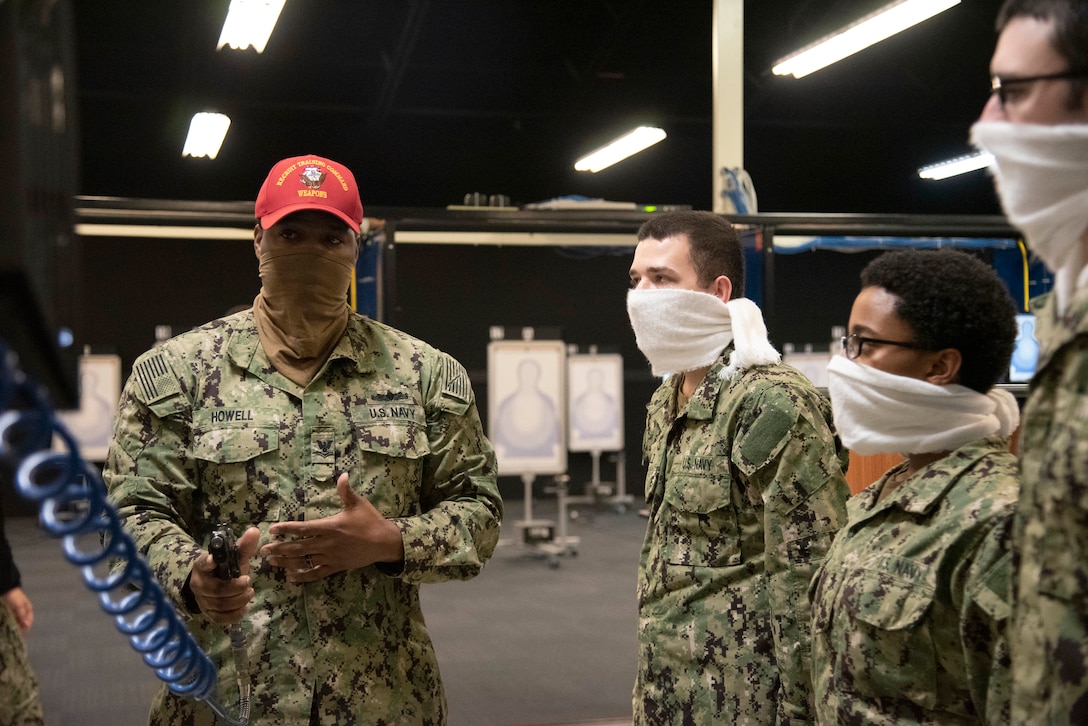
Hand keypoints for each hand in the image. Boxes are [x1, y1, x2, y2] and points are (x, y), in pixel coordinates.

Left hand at [2, 587, 32, 633]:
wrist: (6, 588)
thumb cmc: (14, 597)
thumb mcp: (19, 606)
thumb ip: (22, 615)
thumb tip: (27, 625)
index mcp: (29, 609)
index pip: (29, 622)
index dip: (25, 628)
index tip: (20, 635)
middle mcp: (24, 611)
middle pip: (23, 622)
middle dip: (19, 628)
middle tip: (14, 635)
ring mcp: (17, 611)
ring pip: (17, 621)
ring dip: (14, 626)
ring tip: (9, 632)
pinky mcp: (10, 611)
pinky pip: (11, 619)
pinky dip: (10, 623)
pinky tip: (6, 626)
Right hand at [188, 526, 259, 624]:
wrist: (214, 585)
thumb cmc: (225, 569)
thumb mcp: (235, 557)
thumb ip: (244, 546)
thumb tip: (254, 531)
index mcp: (203, 566)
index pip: (202, 563)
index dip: (207, 562)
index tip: (214, 560)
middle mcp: (199, 584)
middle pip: (216, 590)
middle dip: (236, 588)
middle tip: (249, 582)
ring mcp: (202, 601)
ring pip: (219, 605)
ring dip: (239, 600)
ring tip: (250, 593)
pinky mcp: (208, 614)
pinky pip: (219, 618)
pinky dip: (234, 615)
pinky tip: (244, 608)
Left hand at [260, 473, 404, 583]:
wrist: (384, 542)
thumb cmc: (370, 521)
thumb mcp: (358, 504)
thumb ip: (346, 491)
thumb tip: (342, 475)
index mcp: (330, 527)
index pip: (303, 528)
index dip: (286, 528)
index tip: (272, 529)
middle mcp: (327, 543)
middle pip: (298, 547)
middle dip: (279, 548)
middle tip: (263, 550)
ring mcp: (330, 557)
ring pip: (304, 561)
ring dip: (287, 561)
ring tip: (272, 562)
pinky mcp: (336, 567)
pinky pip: (316, 574)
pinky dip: (303, 576)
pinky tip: (291, 578)